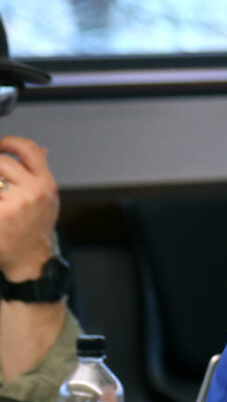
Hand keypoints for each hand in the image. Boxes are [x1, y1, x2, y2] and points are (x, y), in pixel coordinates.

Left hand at [0, 136, 59, 278]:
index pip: (30, 149)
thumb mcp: (46, 200)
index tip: (1, 147)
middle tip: (0, 184)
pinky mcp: (3, 213)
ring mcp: (17, 203)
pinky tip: (2, 213)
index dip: (10, 142)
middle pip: (3, 161)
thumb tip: (42, 149)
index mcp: (46, 185)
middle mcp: (36, 192)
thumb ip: (39, 174)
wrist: (29, 259)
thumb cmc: (34, 230)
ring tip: (3, 196)